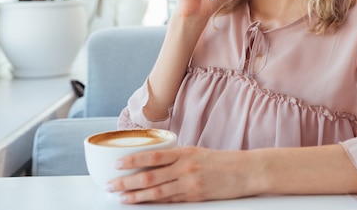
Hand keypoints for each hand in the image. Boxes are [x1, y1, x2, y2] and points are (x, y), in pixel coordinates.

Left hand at [106, 146, 256, 203]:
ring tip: (121, 197)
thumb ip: (176, 158)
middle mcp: (185, 168)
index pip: (152, 156)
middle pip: (149, 176)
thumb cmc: (221, 161)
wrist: (245, 171)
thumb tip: (153, 164)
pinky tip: (144, 203)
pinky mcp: (195, 197)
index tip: (116, 164)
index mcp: (184, 152)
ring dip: (136, 196)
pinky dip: (155, 203)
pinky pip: (171, 201)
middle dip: (127, 182)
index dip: (132, 160)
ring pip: (156, 192)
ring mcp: (189, 184)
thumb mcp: (196, 152)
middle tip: (111, 185)